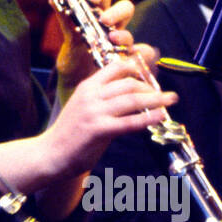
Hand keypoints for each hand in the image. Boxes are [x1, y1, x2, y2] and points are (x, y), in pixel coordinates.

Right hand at [41, 56, 177, 179]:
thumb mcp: (83, 106)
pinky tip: (161, 117)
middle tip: (165, 94)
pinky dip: (149, 118)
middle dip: (151, 87)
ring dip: (156, 99)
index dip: (136, 69)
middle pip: (128, 83)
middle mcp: (91, 95)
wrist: (50, 153)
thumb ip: (102, 98)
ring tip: (171, 100)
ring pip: (132, 100)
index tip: (150, 75)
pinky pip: (130, 122)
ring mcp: (94, 112)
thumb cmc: (69, 133)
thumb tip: (129, 95)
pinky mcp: (99, 130)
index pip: (115, 68)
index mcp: (87, 87)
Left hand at [54, 0, 136, 87]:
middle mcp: (112, 26)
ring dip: (124, 35)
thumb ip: (64, 19)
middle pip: (125, 7)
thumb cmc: (72, 58)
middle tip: (104, 20)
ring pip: (130, 32)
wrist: (74, 85)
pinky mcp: (127, 61)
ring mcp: (121, 44)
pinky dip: (139, 55)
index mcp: (97, 13)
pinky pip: (142, 54)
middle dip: (117, 12)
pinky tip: (129, 59)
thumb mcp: (68, 37)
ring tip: (113, 41)